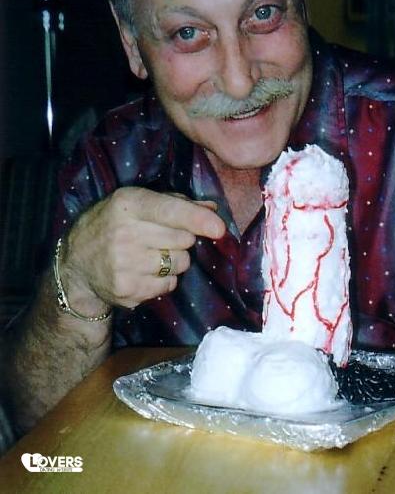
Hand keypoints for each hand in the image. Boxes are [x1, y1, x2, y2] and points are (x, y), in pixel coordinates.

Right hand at [58, 187, 225, 310]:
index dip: (199, 220)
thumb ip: (176, 203)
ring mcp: (124, 265)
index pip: (172, 212)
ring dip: (175, 260)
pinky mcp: (127, 290)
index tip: (219, 229)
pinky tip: (144, 272)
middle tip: (161, 238)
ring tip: (151, 255)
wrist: (76, 265)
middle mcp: (125, 233)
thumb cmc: (114, 225)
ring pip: (180, 264)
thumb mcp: (137, 203)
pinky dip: (164, 280)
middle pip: (184, 240)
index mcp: (129, 204)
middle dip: (182, 239)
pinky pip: (169, 285)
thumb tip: (212, 208)